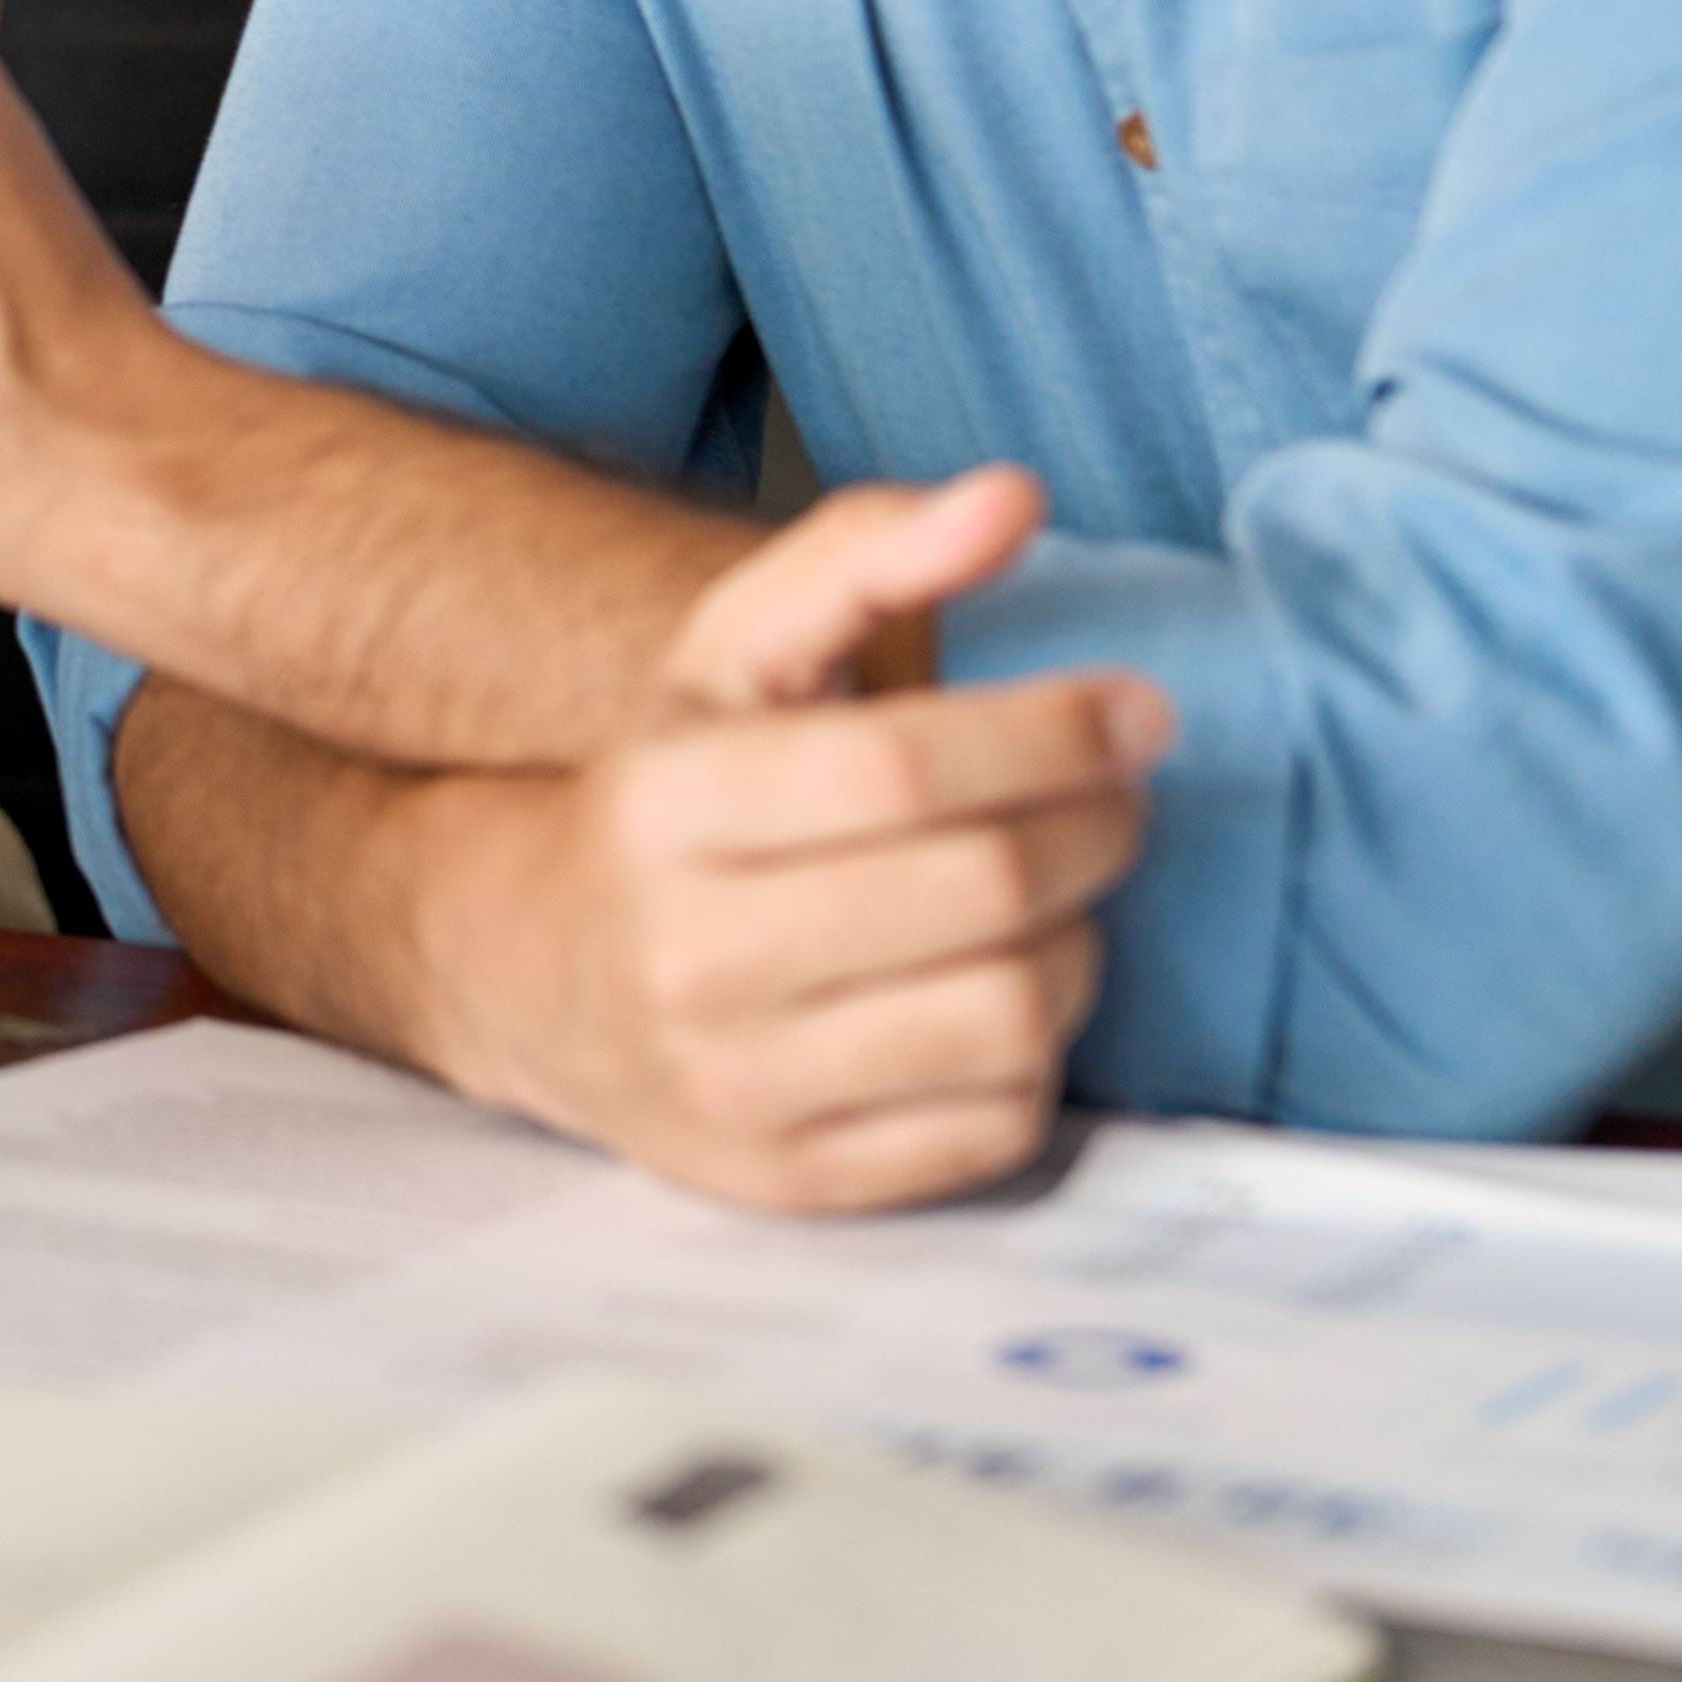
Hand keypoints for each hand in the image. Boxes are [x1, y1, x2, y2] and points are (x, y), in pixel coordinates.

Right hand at [397, 470, 1161, 1210]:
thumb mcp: (736, 654)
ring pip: (1010, 1015)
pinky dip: (1035, 1053)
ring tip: (1055, 900)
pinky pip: (997, 1125)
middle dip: (1097, 828)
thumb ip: (865, 553)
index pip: (900, 766)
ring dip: (1079, 944)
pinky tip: (997, 991)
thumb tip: (1012, 498)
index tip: (1136, 710)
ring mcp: (738, 1086)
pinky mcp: (796, 1183)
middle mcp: (686, 955)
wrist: (545, 980)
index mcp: (664, 804)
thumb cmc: (679, 798)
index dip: (1050, 732)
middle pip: (979, 889)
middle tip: (1119, 797)